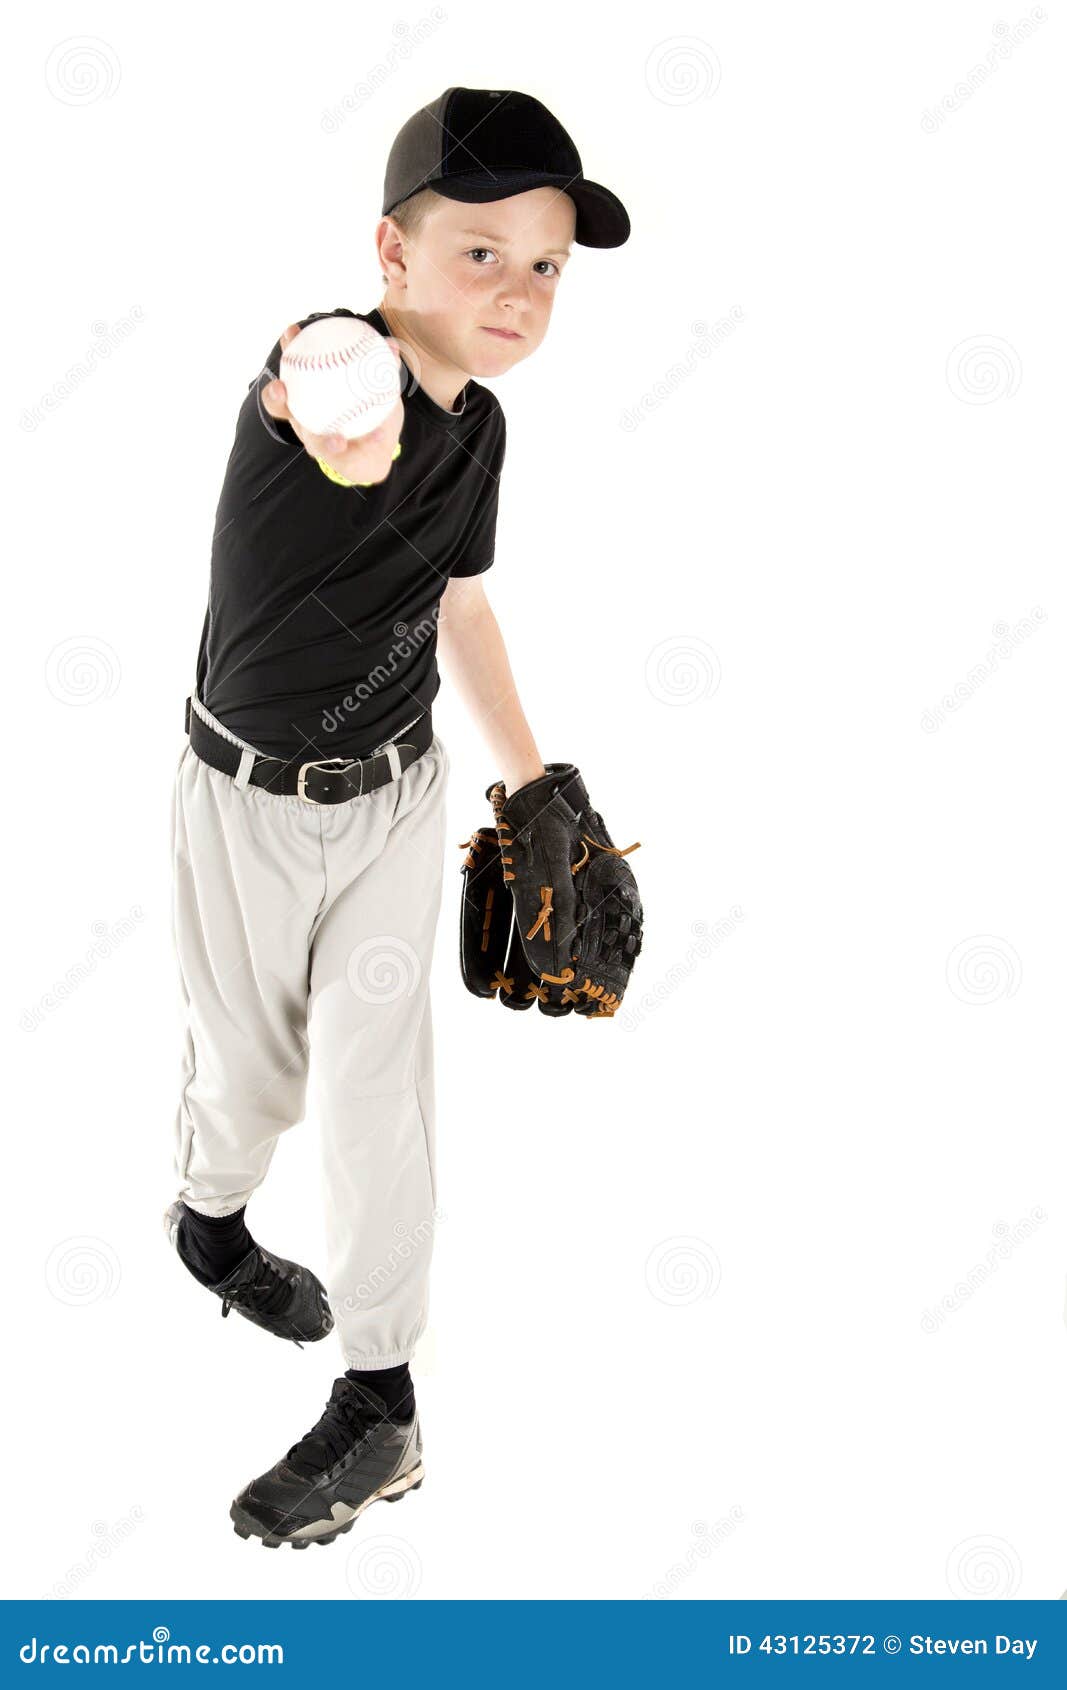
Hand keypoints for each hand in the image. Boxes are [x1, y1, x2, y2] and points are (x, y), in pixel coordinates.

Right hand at [261, 322, 404, 484]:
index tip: (291, 331)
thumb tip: (390, 345)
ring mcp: (318, 444)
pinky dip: (368, 444)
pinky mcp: (340, 462)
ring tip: (337, 439)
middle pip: (280, 409)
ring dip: (325, 442)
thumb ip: (379, 367)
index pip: (291, 368)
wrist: (378, 446)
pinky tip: (380, 437)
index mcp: (304, 398)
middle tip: (281, 388)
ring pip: (315, 445)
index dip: (286, 351)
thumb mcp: (372, 385)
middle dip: (275, 397)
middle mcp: (303, 421)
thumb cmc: (367, 407)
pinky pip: (351, 457)